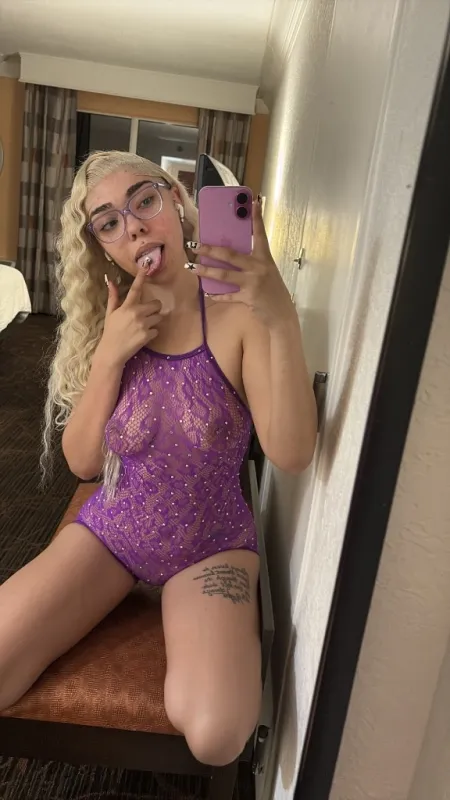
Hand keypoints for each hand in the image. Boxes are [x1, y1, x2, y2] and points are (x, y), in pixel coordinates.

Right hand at [98, 268, 163, 367]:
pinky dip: (152, 333)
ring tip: (144, 326)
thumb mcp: (110, 313)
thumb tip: (110, 281)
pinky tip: (143, 336)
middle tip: (148, 314)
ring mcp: (143, 325)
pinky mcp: (147, 336)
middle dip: (155, 308)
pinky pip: (157, 330)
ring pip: (159, 317)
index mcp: (126, 307)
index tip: (146, 267)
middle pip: (156, 304)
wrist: (112, 352)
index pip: (135, 289)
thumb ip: (113, 297)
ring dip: (154, 321)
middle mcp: (136, 314)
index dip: (141, 277)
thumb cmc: (110, 332)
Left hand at [189, 198, 293, 326]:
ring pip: (224, 275)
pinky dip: (216, 294)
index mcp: (265, 258)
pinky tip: (207, 292)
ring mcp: (252, 282)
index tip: (253, 201)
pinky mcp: (248, 297)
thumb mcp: (266, 272)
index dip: (256, 218)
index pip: (260, 234)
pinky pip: (227, 295)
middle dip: (210, 250)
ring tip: (192, 268)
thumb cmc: (272, 291)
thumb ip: (251, 263)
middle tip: (195, 246)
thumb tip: (229, 256)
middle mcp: (258, 267)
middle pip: (230, 255)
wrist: (281, 313)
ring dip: (206, 272)